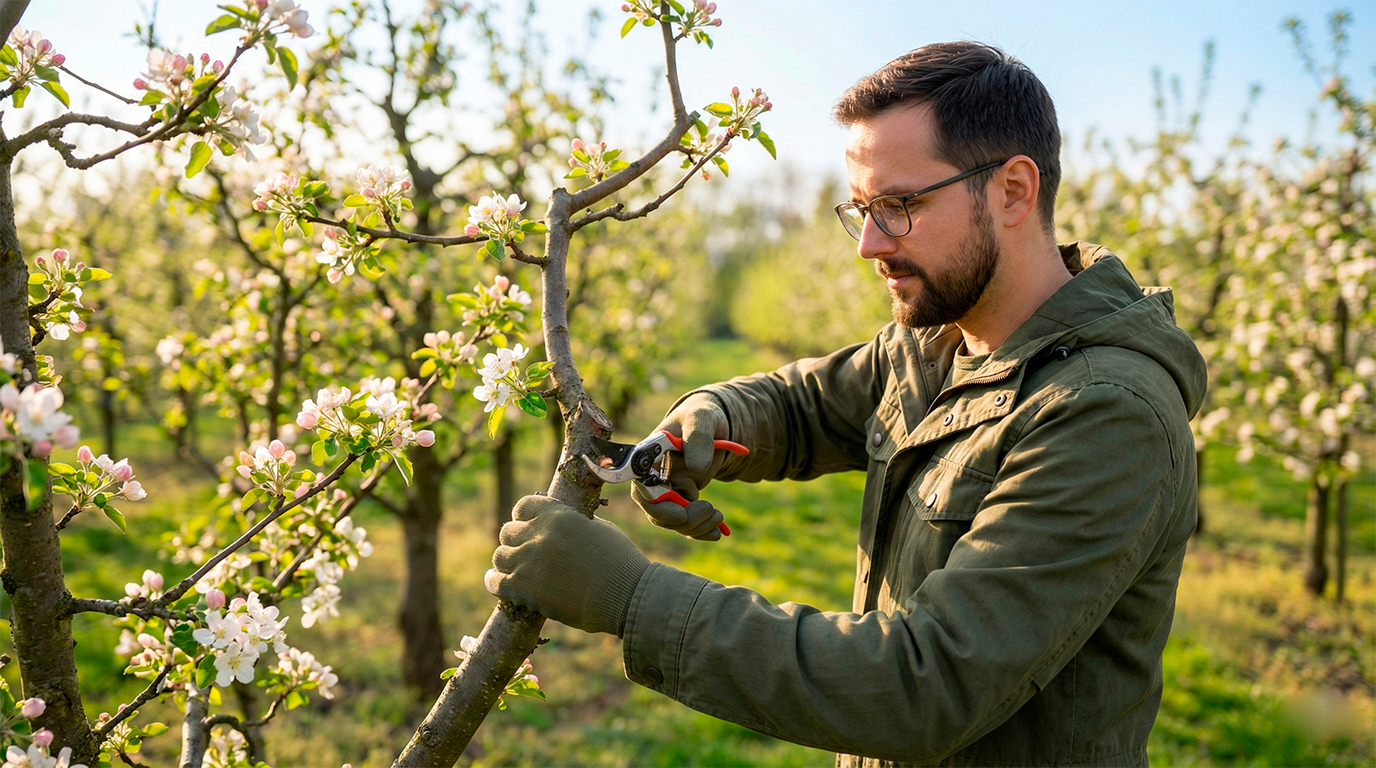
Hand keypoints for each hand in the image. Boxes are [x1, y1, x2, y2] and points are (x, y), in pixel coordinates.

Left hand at [486, 495, 650, 635]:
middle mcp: (538, 533)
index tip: (526, 527)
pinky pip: (495, 581)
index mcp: (557, 514)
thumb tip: (562, 527)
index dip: (523, 518)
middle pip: (508, 532)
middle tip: (525, 554)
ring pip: (499, 556)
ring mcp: (528, 560)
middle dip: (516, 542)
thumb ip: (573, 524)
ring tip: (512, 570)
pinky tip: (498, 582)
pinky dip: (494, 582)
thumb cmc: (620, 562)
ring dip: (506, 562)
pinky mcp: (523, 588)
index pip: (523, 506)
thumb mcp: (598, 528)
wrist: (625, 595)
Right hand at [636, 392, 730, 539]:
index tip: (680, 514)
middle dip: (683, 519)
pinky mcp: (679, 500)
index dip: (656, 506)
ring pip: (671, 521)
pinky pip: (684, 523)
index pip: (641, 488)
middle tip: (712, 512)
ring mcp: (665, 490)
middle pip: (656, 511)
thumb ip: (698, 438)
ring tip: (719, 518)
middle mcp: (652, 476)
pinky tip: (717, 532)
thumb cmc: (701, 416)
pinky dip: (700, 530)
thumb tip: (696, 467)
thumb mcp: (702, 419)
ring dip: (695, 526)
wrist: (712, 425)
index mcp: (649, 457)